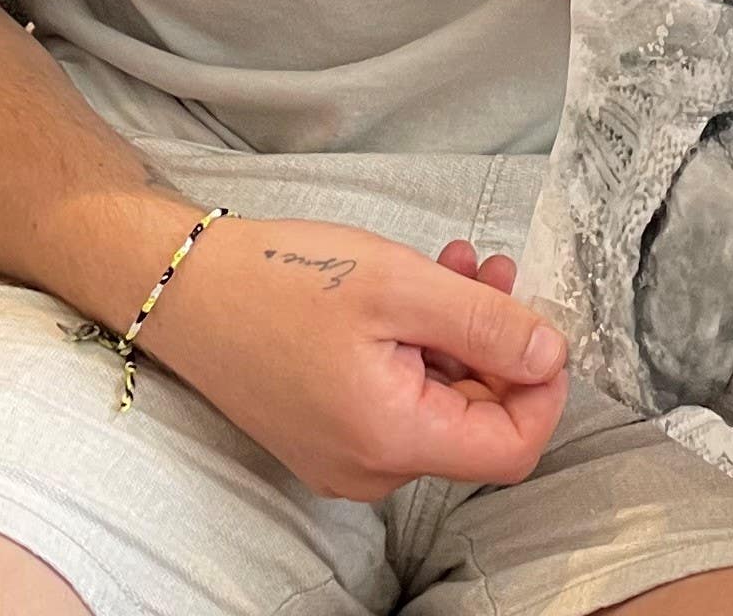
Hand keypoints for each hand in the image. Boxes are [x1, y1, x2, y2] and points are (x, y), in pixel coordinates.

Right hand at [130, 214, 568, 500]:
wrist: (181, 288)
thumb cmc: (279, 280)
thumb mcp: (399, 285)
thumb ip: (486, 324)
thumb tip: (551, 356)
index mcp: (391, 440)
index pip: (511, 449)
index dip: (543, 389)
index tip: (540, 325)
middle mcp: (371, 468)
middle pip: (476, 422)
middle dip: (498, 343)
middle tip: (491, 268)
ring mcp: (346, 455)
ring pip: (440, 403)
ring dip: (461, 334)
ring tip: (455, 263)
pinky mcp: (329, 433)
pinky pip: (401, 400)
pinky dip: (421, 347)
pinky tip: (417, 289)